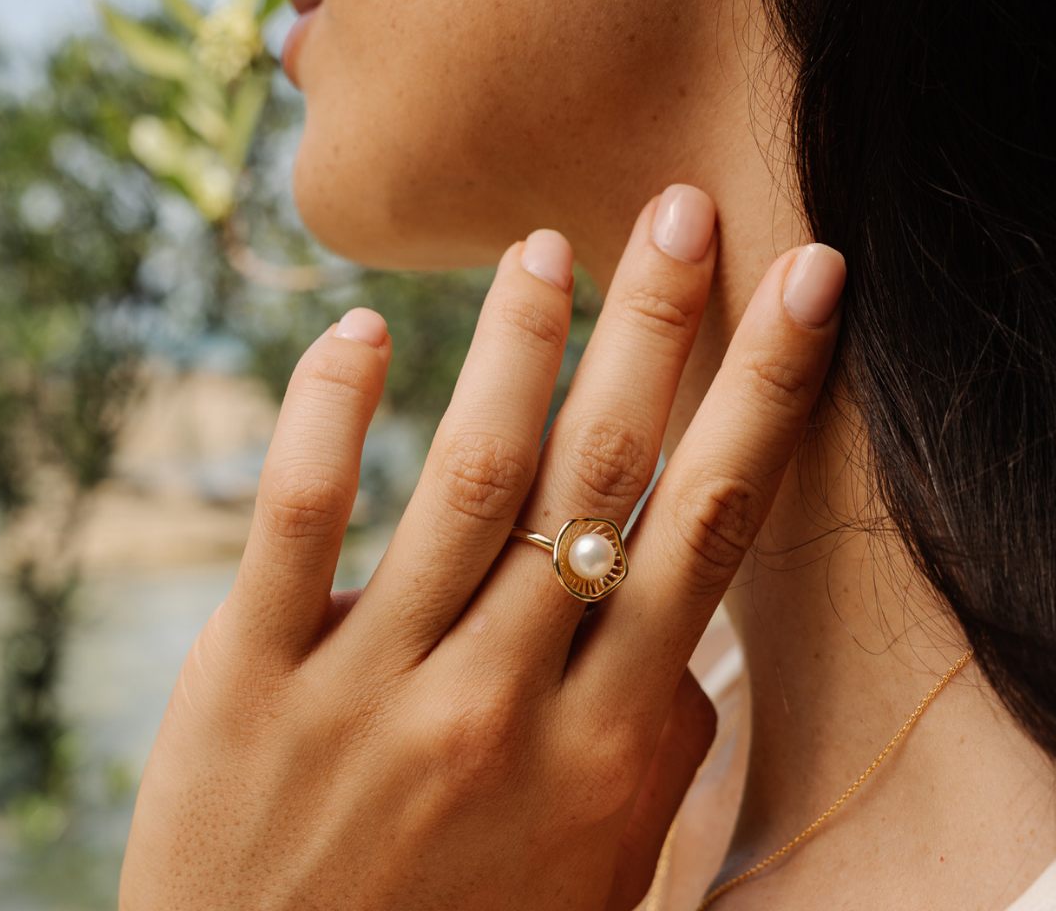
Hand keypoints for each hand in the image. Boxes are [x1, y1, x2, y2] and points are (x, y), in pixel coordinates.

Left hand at [119, 185, 844, 910]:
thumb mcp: (599, 874)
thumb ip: (654, 751)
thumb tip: (690, 645)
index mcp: (607, 749)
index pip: (706, 532)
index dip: (762, 395)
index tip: (801, 289)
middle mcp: (503, 705)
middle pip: (602, 479)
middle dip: (659, 331)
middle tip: (685, 212)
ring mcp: (375, 687)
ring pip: (466, 482)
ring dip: (515, 350)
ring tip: (547, 250)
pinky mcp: (254, 678)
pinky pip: (297, 521)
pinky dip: (328, 414)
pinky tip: (356, 329)